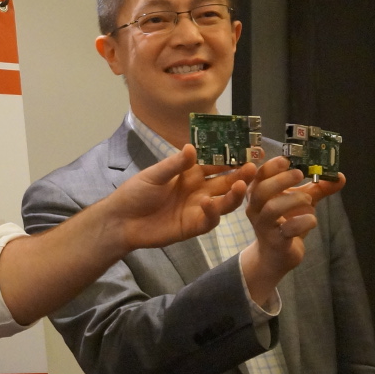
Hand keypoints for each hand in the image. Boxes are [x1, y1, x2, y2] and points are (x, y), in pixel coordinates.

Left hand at [109, 144, 254, 249]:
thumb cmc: (135, 193)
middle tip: (253, 168)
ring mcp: (197, 208)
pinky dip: (212, 212)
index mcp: (190, 173)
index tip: (246, 151)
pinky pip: (209, 220)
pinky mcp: (193, 226)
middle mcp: (199, 190)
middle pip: (225, 182)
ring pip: (223, 202)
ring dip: (234, 194)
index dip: (230, 159)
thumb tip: (192, 147)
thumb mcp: (154, 175)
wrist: (121, 220)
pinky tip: (209, 202)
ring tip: (242, 185)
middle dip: (240, 175)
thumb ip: (175, 165)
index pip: (216, 164)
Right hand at [239, 157, 343, 302]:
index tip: (287, 160)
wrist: (275, 255)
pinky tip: (312, 220)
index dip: (271, 166)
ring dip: (293, 200)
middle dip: (281, 180)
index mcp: (258, 194)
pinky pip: (287, 229)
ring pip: (272, 209)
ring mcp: (264, 226)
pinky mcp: (275, 241)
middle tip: (299, 174)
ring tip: (308, 199)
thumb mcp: (301, 202)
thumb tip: (339, 176)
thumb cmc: (285, 223)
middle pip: (261, 190)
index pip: (259, 176)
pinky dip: (303, 222)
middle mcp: (256, 209)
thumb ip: (318, 189)